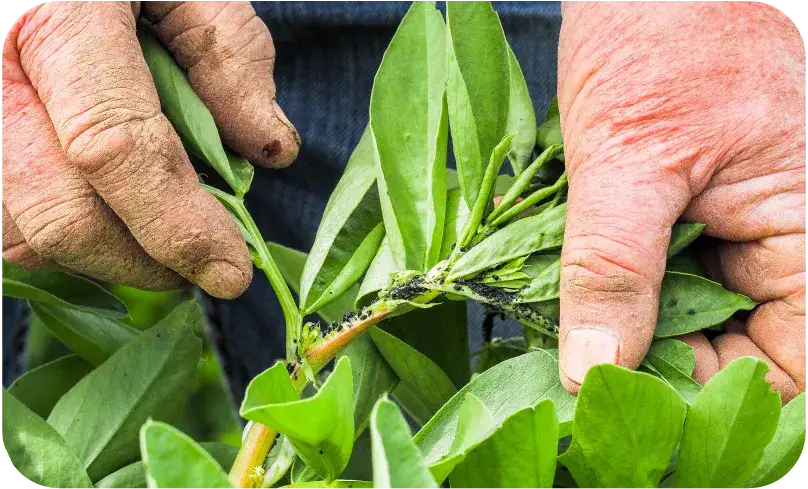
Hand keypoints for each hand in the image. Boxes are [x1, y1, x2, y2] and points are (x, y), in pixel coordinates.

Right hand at [1, 0, 299, 298]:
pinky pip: (5, 222)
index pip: (114, 147)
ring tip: (162, 241)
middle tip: (203, 266)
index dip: (177, 225)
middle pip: (57, 212)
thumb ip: (230, 56)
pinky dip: (66, 239)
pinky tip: (115, 221)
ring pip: (19, 233)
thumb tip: (268, 152)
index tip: (231, 271)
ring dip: (103, 258)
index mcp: (55, 15)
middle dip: (143, 261)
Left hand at [557, 0, 804, 399]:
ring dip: (637, 325)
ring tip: (576, 326)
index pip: (792, 361)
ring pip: (696, 313)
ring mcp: (737, 225)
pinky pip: (667, 273)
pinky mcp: (695, 212)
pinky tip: (580, 291)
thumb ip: (616, 269)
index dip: (717, 387)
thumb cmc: (654, 43)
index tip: (633, 391)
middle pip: (740, 343)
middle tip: (587, 366)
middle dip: (666, 359)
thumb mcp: (628, 160)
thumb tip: (593, 371)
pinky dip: (625, 289)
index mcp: (807, 228)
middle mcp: (784, 236)